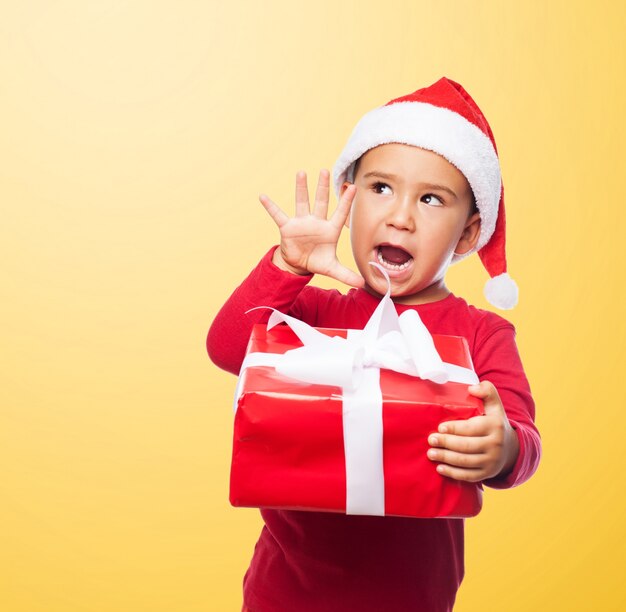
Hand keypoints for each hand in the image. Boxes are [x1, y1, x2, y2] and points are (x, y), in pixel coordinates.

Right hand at [259, 169, 363, 287]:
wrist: (299, 264)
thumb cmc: (317, 261)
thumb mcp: (333, 269)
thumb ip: (347, 274)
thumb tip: (363, 284)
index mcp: (329, 230)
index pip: (340, 214)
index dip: (346, 202)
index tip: (353, 187)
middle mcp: (316, 222)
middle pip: (321, 202)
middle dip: (323, 187)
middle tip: (325, 171)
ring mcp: (301, 223)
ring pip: (302, 202)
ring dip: (301, 188)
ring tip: (301, 173)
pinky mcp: (287, 228)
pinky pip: (278, 215)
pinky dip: (270, 206)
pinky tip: (263, 196)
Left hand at [426, 381, 519, 481]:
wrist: (511, 449)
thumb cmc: (495, 423)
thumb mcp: (495, 405)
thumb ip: (487, 391)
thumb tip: (472, 388)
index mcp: (495, 426)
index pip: (472, 428)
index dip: (455, 428)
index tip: (440, 427)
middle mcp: (495, 445)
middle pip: (467, 446)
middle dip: (446, 443)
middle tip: (431, 439)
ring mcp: (492, 461)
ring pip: (466, 462)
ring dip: (446, 458)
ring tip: (431, 453)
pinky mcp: (487, 474)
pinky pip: (468, 476)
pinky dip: (453, 473)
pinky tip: (440, 468)